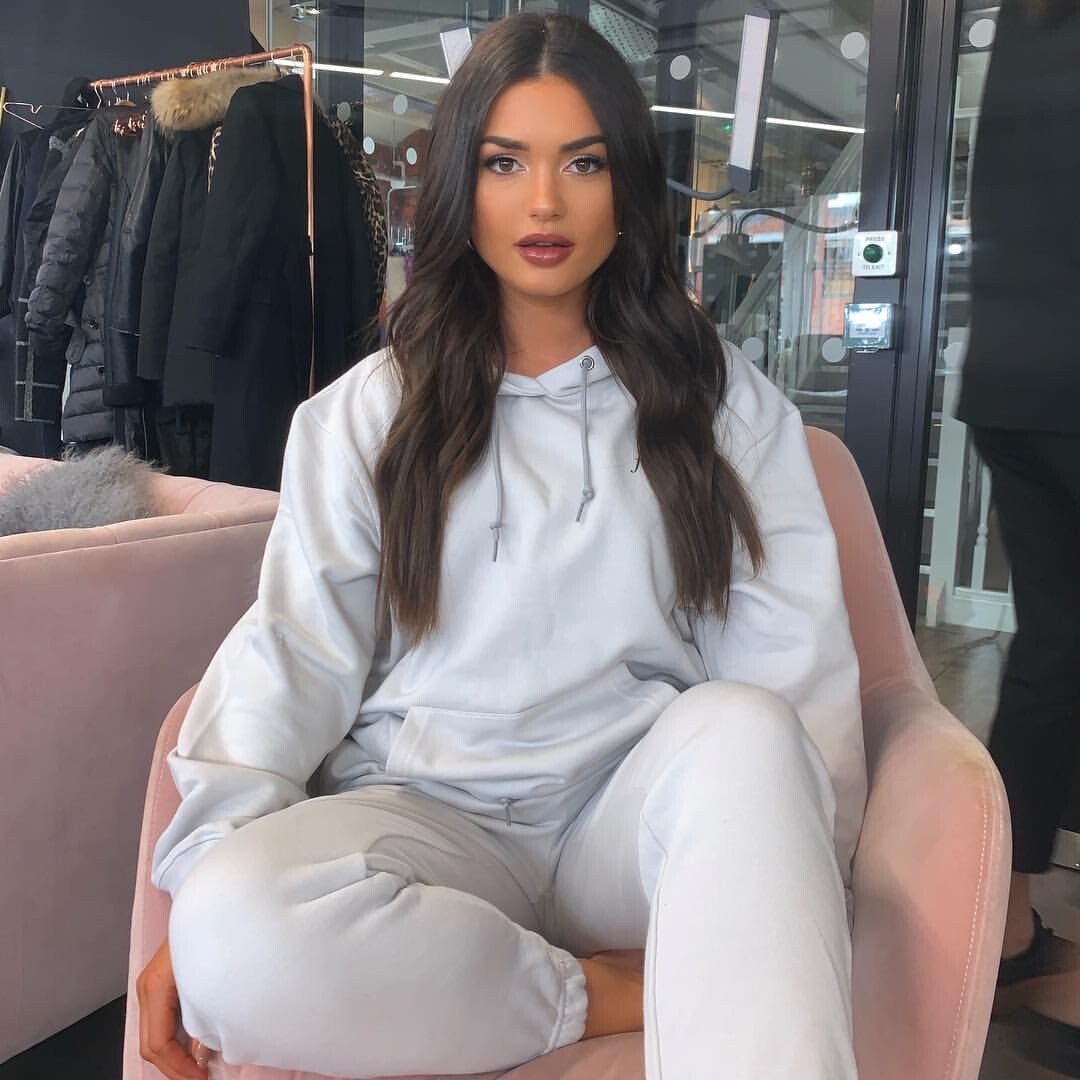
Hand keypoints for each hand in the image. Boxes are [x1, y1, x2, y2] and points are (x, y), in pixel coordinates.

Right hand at [137, 938, 208, 1079]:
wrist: (208, 899)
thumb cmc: (210, 930)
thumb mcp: (207, 976)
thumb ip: (204, 1015)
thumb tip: (205, 1051)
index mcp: (155, 989)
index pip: (157, 1044)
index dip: (178, 1068)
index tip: (201, 1078)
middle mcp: (146, 989)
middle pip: (150, 1044)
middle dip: (174, 1067)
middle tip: (200, 1079)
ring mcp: (149, 986)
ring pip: (153, 1035)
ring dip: (175, 1055)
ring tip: (200, 1068)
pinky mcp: (159, 983)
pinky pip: (161, 1021)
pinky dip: (175, 1039)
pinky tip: (195, 1045)